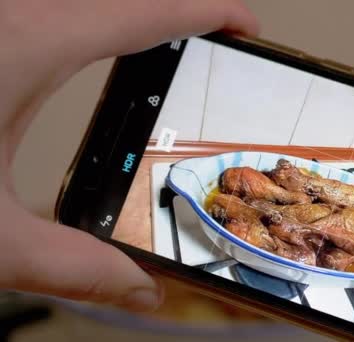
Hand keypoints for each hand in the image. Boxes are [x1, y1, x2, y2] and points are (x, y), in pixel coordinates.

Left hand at [0, 0, 257, 310]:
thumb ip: (69, 266)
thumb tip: (138, 290)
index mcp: (26, 43)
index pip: (143, 11)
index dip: (207, 13)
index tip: (246, 24)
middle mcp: (11, 15)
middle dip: (177, 10)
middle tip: (215, 34)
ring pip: (81, 3)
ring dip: (131, 13)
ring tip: (165, 40)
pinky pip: (50, 12)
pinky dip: (89, 22)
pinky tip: (86, 52)